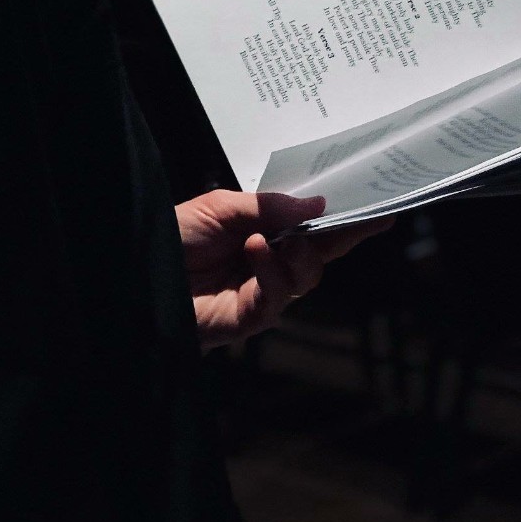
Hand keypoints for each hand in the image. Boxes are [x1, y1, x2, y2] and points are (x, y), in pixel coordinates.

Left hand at [176, 189, 396, 349]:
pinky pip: (278, 296)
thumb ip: (267, 207)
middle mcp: (268, 262)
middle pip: (321, 252)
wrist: (138, 271)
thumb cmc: (172, 238)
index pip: (312, 226)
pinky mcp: (250, 316)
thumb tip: (318, 205)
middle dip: (344, 235)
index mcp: (263, 232)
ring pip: (307, 276)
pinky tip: (254, 251)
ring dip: (298, 254)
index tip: (382, 207)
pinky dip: (272, 271)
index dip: (345, 219)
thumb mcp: (219, 208)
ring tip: (271, 237)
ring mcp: (262, 291)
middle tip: (363, 219)